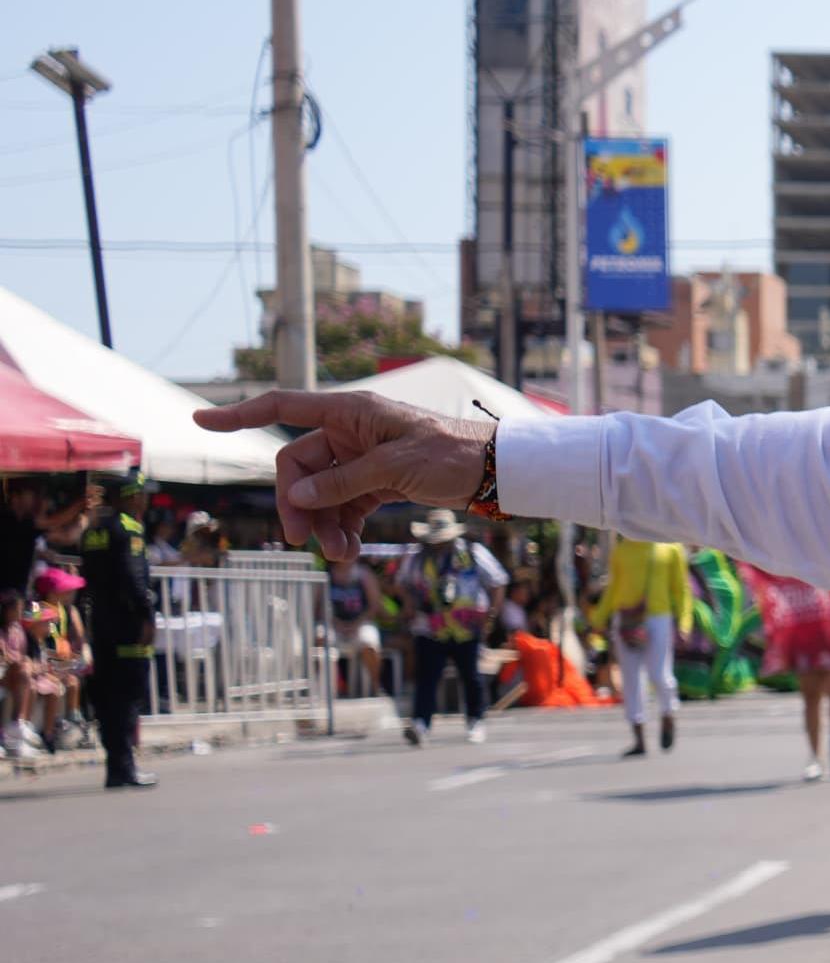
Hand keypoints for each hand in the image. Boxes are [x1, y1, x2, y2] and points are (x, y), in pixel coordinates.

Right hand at [196, 391, 495, 562]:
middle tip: (300, 540)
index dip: (240, 413)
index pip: (283, 407)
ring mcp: (363, 459)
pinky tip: (349, 550)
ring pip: (322, 493)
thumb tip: (297, 496)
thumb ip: (344, 481)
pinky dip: (343, 527)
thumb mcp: (395, 466)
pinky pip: (345, 506)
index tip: (201, 419)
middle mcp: (351, 432)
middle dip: (297, 503)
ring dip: (322, 524)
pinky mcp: (378, 483)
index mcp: (351, 413)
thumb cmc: (452, 453)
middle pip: (299, 467)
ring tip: (338, 555)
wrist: (497, 470)